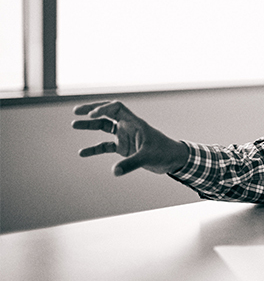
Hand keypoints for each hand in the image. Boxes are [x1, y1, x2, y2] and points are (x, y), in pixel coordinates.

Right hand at [72, 101, 188, 175]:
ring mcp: (125, 137)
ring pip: (104, 127)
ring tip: (74, 124)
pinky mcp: (124, 148)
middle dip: (92, 110)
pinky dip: (94, 148)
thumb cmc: (164, 152)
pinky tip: (82, 153)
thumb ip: (131, 163)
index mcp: (135, 122)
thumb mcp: (148, 157)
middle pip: (107, 113)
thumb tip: (115, 171)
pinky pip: (105, 146)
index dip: (104, 108)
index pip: (117, 108)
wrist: (172, 160)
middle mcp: (128, 127)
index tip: (93, 115)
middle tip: (76, 111)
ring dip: (90, 126)